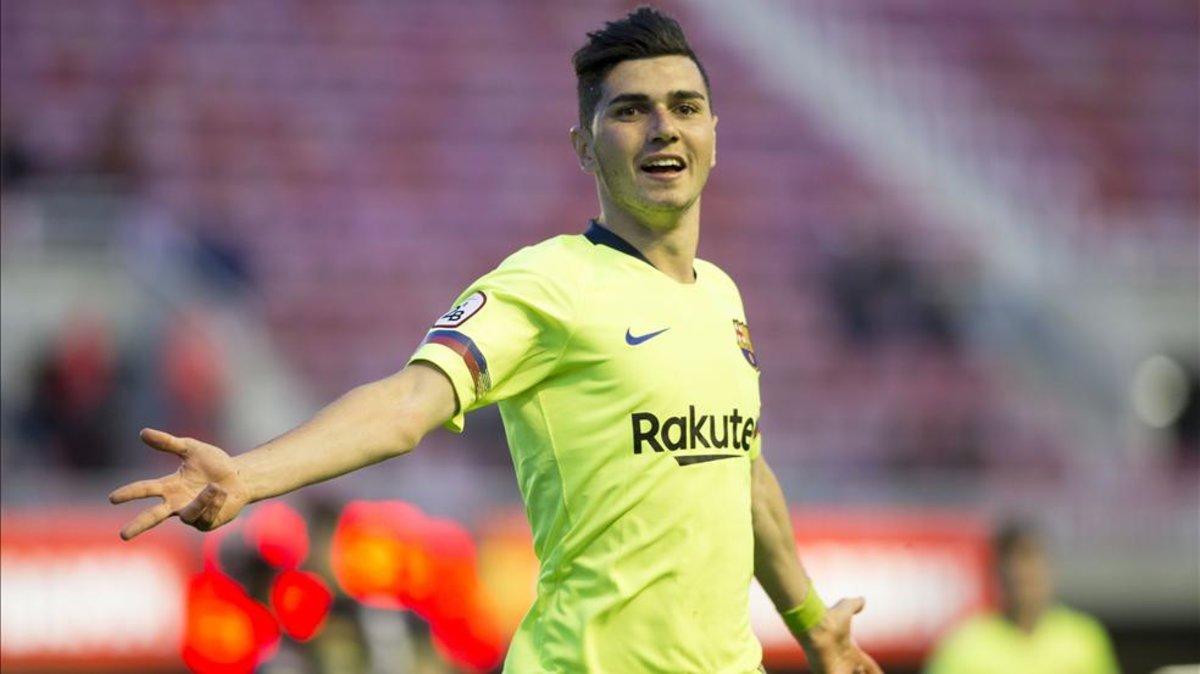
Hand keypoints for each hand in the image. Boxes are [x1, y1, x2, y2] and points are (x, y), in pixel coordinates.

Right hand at [109, 428, 249, 539]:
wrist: (240, 476)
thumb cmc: (214, 463)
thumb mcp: (191, 449)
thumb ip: (168, 443)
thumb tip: (142, 432)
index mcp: (170, 486)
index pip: (146, 489)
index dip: (130, 493)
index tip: (113, 498)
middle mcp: (177, 503)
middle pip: (153, 516)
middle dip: (139, 525)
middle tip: (123, 535)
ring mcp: (191, 515)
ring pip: (188, 514)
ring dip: (202, 499)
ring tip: (215, 487)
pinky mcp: (206, 523)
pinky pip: (206, 515)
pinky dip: (214, 502)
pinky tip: (222, 494)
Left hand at [798, 597, 883, 673]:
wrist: (815, 625)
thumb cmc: (829, 618)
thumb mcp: (846, 607)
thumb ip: (854, 604)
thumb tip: (862, 599)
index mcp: (848, 651)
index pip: (866, 665)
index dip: (873, 670)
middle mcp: (842, 662)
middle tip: (863, 670)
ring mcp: (835, 670)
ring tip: (857, 668)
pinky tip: (855, 670)